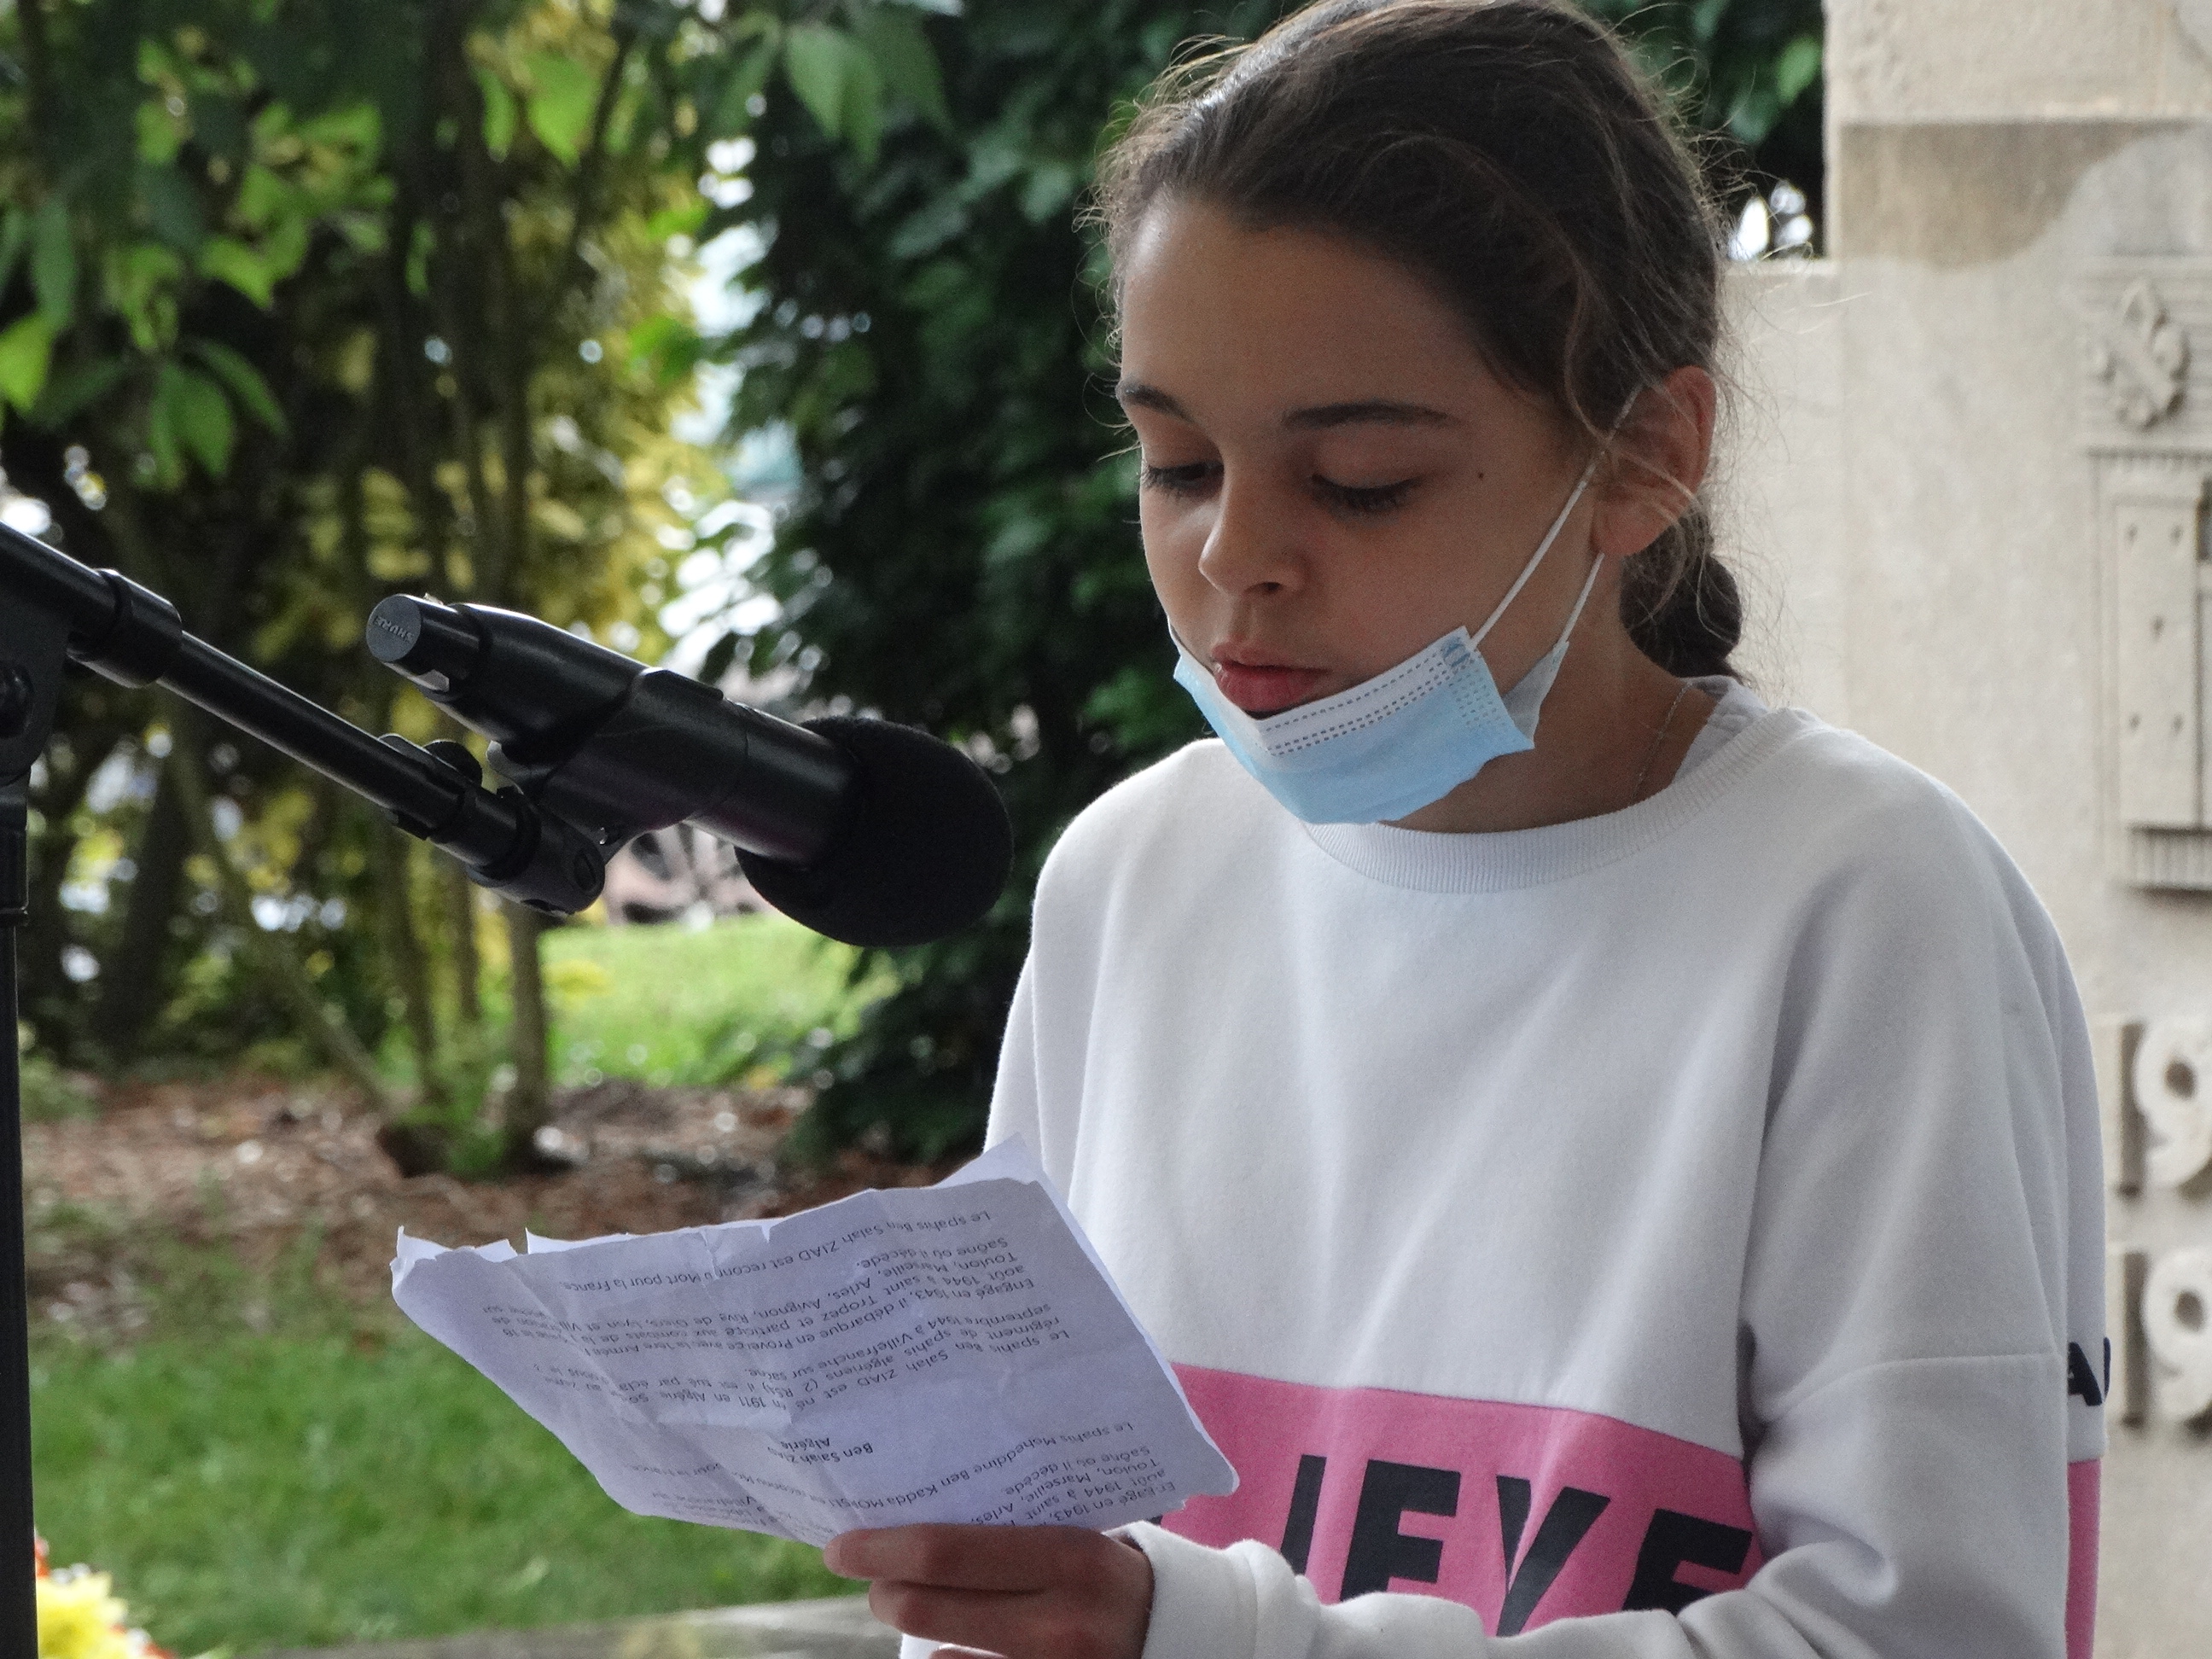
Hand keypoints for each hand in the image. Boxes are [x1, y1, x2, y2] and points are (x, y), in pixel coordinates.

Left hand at [824, 1523, 1153, 1658]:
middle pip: (925, 1609)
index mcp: (1068, 1557)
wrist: (1188, 1634)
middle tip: (874, 1577)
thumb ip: (1015, 1529)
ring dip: (911, 1624)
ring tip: (910, 1601)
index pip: (947, 1552)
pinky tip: (952, 1643)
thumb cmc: (1114, 1569)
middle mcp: (1057, 1623)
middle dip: (884, 1591)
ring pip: (937, 1654)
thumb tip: (918, 1517)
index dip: (882, 1549)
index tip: (841, 1546)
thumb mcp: (1078, 1534)